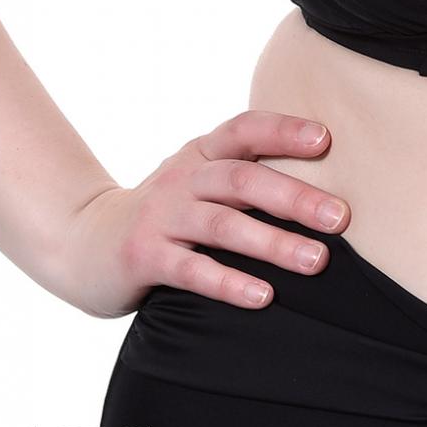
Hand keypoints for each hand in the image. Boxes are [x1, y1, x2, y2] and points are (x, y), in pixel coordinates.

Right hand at [51, 109, 351, 317]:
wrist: (86, 242)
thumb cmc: (168, 211)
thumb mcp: (201, 181)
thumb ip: (247, 175)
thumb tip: (327, 185)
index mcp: (203, 153)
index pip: (246, 129)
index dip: (284, 130)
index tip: (326, 139)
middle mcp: (184, 177)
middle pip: (243, 180)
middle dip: (295, 197)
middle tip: (341, 216)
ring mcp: (161, 216)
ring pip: (223, 225)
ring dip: (272, 243)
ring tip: (316, 260)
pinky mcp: (143, 256)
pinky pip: (192, 269)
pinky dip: (229, 282)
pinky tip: (263, 296)